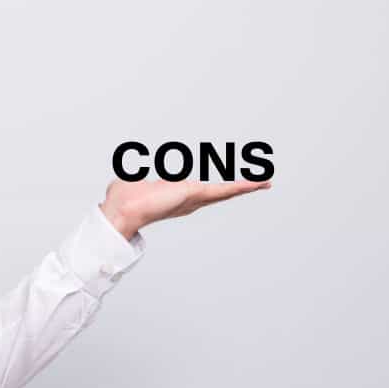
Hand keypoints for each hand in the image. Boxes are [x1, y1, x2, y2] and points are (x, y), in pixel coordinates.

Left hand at [98, 178, 272, 239]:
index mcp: (176, 197)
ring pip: (226, 192)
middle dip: (238, 189)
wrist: (125, 208)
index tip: (224, 189)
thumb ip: (133, 181)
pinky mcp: (199, 195)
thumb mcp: (131, 183)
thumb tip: (127, 179)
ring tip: (265, 182)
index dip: (213, 191)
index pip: (199, 192)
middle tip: (257, 184)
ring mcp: (195, 198)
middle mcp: (188, 200)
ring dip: (246, 186)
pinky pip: (226, 190)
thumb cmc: (123, 199)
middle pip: (219, 194)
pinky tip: (260, 182)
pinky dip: (244, 186)